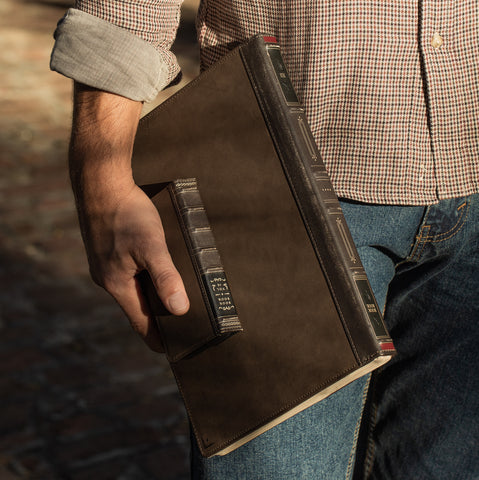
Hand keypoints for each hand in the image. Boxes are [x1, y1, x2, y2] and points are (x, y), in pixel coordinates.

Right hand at [69, 83, 188, 350]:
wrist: (101, 182)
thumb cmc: (127, 213)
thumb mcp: (152, 246)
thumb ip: (166, 278)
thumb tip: (180, 311)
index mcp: (117, 285)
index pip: (141, 324)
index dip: (159, 338)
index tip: (176, 349)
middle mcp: (109, 279)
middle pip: (138, 308)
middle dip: (160, 317)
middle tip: (185, 323)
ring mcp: (107, 265)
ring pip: (134, 290)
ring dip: (154, 295)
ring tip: (177, 298)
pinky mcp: (109, 252)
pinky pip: (130, 274)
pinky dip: (146, 278)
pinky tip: (160, 271)